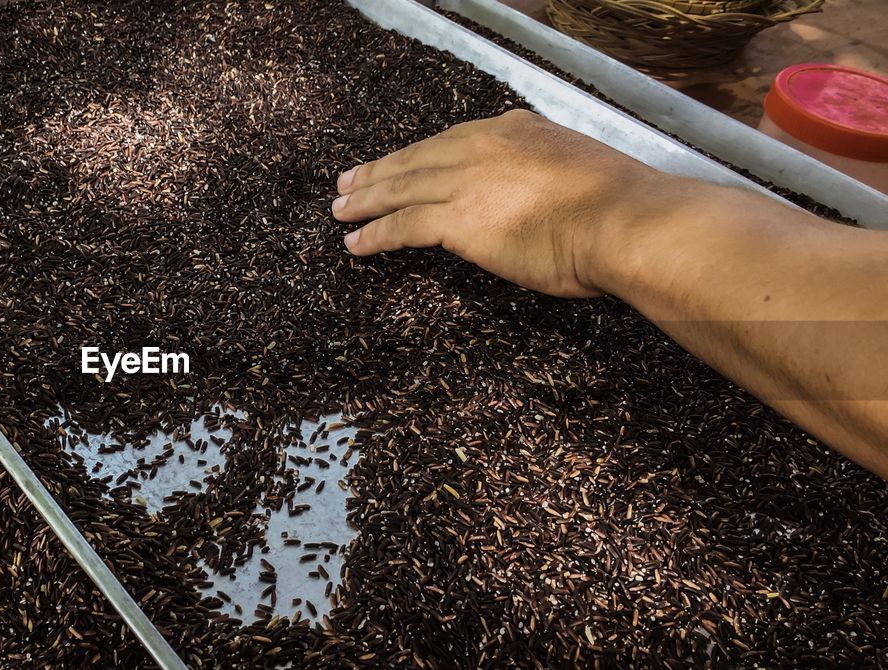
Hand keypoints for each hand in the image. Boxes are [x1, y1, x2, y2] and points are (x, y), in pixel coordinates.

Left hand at [330, 109, 667, 297]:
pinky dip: (375, 235)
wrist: (624, 222)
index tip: (400, 162)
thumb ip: (549, 178)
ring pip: (401, 188)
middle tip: (348, 181)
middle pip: (416, 159)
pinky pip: (403, 226)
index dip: (420, 154)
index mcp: (516, 130)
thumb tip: (545, 200)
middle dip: (379, 172)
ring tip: (340, 210)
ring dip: (366, 201)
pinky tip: (356, 244)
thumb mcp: (581, 173)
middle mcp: (484, 147)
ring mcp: (467, 181)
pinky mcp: (457, 221)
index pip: (453, 140)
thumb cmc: (619, 208)